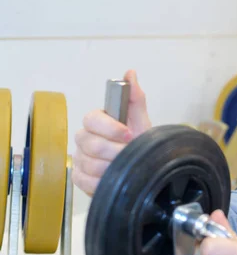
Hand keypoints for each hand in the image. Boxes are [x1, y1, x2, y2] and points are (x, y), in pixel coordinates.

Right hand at [72, 70, 151, 195]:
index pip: (92, 119)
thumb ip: (134, 97)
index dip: (111, 128)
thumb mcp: (140, 121)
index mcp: (97, 122)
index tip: (129, 134)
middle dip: (115, 151)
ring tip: (125, 167)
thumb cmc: (138, 143)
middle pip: (91, 144)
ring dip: (112, 168)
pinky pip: (84, 180)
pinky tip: (113, 179)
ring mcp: (79, 158)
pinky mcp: (78, 177)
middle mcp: (84, 138)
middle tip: (130, 155)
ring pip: (90, 164)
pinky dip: (102, 182)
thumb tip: (130, 72)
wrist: (140, 169)